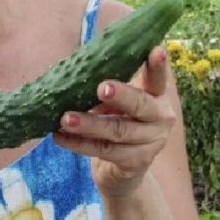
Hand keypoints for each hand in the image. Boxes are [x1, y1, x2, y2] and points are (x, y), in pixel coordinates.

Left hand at [53, 46, 174, 196]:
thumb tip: (77, 67)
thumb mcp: (116, 102)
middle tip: (101, 88)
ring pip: (117, 131)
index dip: (158, 66)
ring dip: (89, 124)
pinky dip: (79, 144)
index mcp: (156, 95)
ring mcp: (151, 143)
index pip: (158, 78)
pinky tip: (60, 136)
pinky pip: (104, 151)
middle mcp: (160, 118)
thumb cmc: (117, 122)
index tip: (156, 50)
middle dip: (121, 96)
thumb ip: (107, 86)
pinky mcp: (136, 162)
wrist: (122, 169)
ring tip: (65, 118)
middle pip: (141, 105)